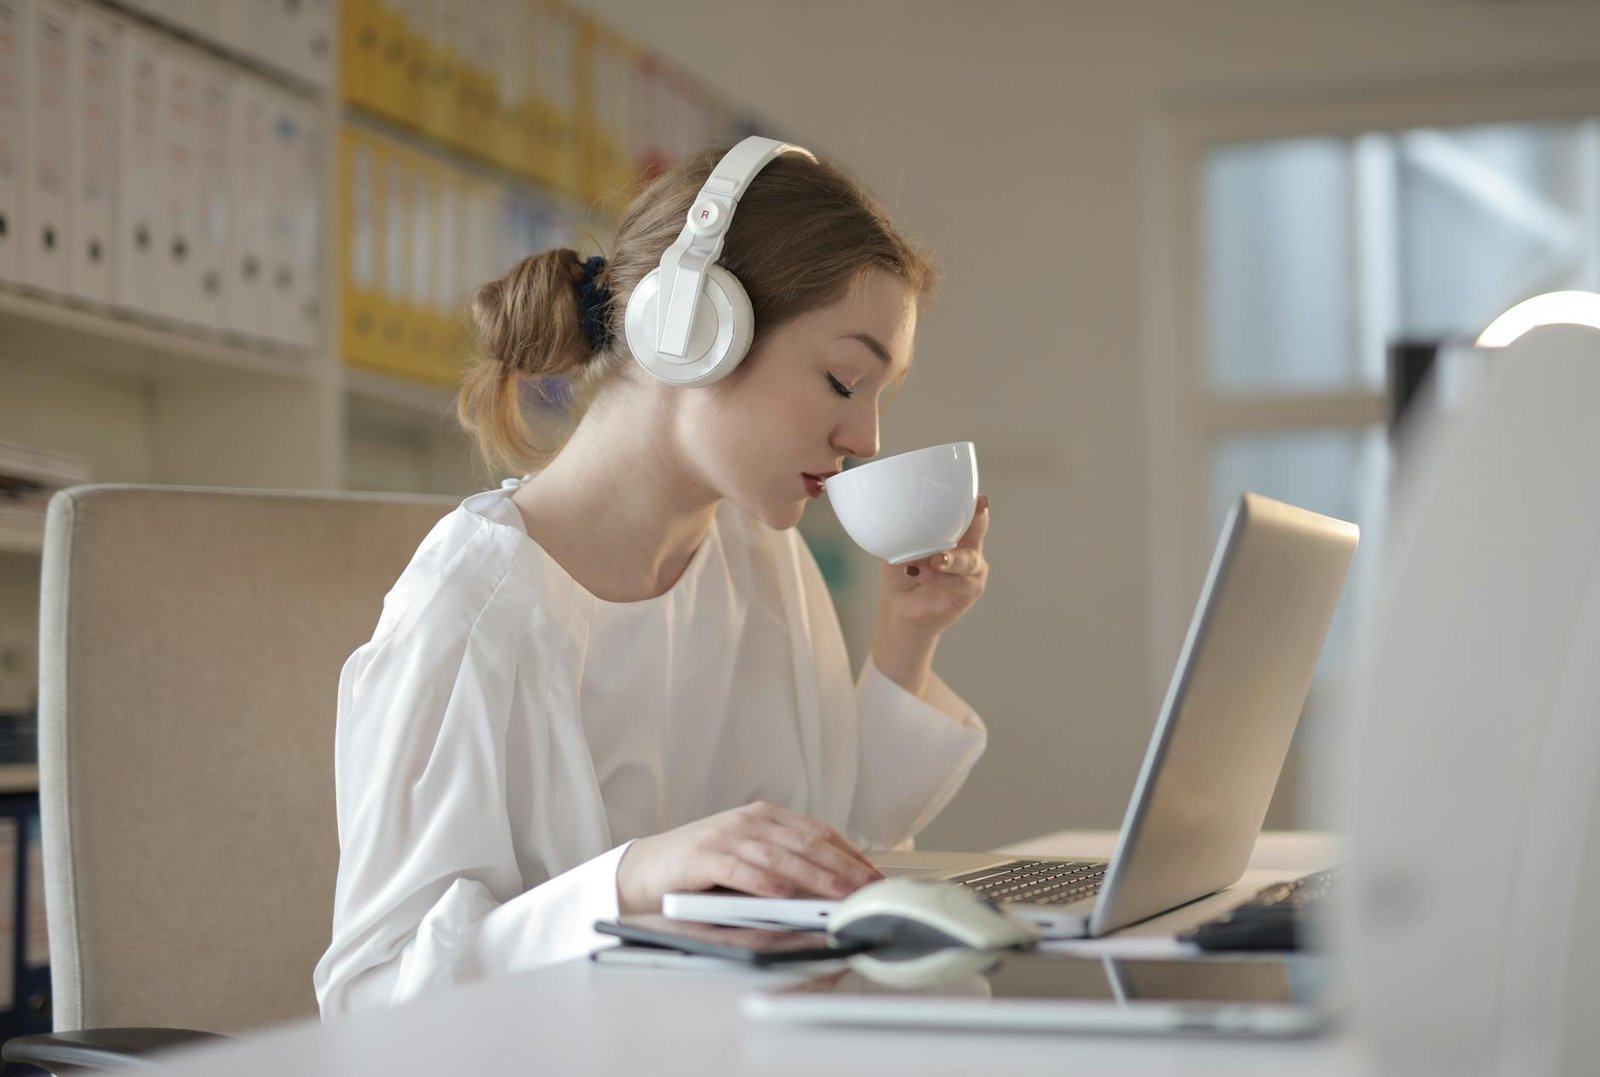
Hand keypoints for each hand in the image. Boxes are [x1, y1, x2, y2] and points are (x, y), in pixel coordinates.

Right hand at [615, 801, 884, 913]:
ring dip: (815, 876)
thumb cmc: (699, 868)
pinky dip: (762, 881)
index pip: (818, 832)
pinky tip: (782, 894)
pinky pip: (738, 869)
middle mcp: (748, 821)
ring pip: (779, 856)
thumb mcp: (747, 858)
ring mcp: (725, 836)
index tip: (874, 874)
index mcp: (764, 817)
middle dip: (844, 866)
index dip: (850, 853)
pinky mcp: (701, 857)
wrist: (643, 869)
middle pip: (806, 843)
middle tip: (869, 888)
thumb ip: (783, 863)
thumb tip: (831, 883)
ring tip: (840, 893)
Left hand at [878, 494, 990, 636]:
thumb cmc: (901, 575)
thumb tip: (903, 514)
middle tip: (976, 511)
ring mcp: (971, 568)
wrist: (900, 608)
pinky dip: (947, 576)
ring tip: (937, 560)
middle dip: (978, 520)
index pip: (967, 514)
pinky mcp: (971, 589)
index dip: (974, 505)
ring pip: (971, 557)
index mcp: (951, 533)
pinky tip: (933, 573)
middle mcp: (965, 547)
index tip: (978, 499)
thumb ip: (907, 532)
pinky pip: (965, 580)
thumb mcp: (900, 546)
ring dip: (953, 558)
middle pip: (978, 529)